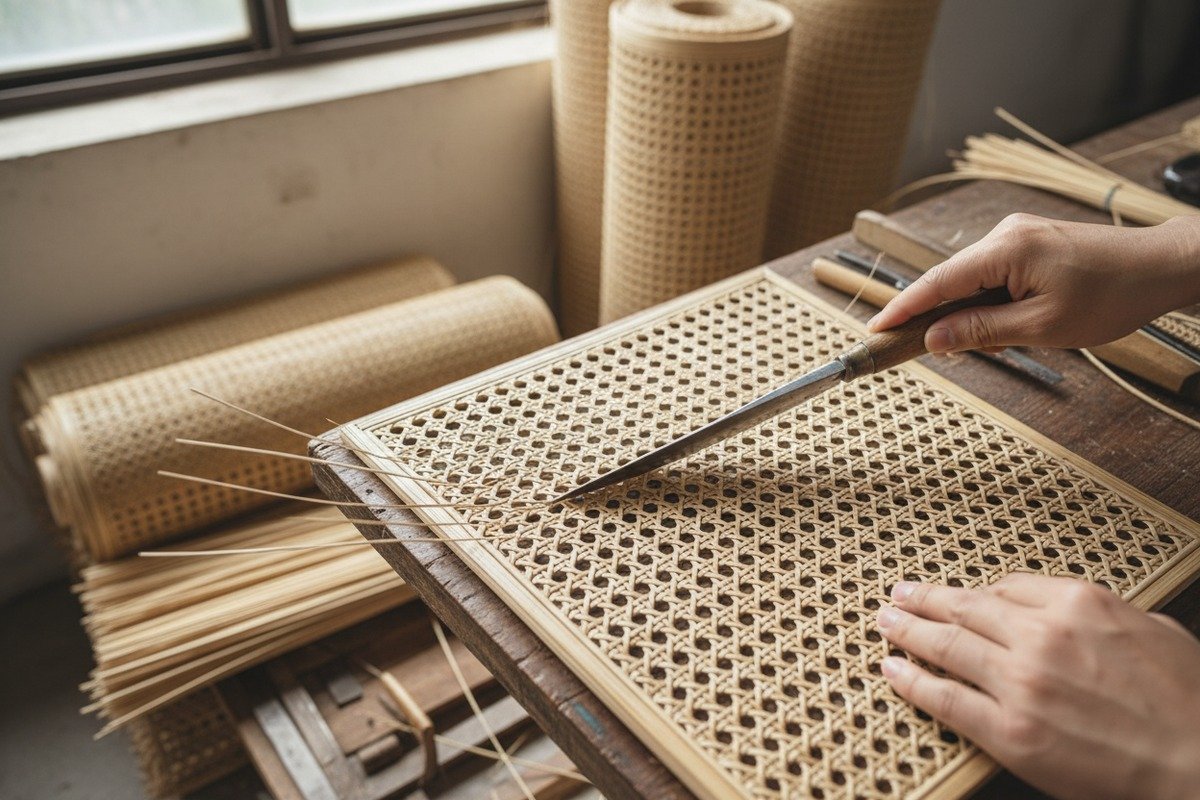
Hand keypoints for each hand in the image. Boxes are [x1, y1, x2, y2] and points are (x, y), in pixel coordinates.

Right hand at [867, 213, 1199, 352]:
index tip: (873, 330)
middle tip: (932, 354)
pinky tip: (1014, 326)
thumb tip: (934, 339)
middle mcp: (1004, 234)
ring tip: (1006, 342)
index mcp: (1005, 249)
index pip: (936, 283)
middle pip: (949, 281)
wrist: (1160, 267)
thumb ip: (982, 331)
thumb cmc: (1111, 296)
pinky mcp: (1027, 243)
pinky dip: (991, 304)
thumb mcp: (1042, 326)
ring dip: (973, 316)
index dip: (901, 309)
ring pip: (971, 282)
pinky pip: (992, 276)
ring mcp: (1016, 236)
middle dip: (940, 320)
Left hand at [876, 574, 1199, 799]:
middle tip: (899, 595)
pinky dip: (912, 682)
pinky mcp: (1011, 731)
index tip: (957, 594)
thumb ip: (1105, 615)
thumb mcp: (1155, 632)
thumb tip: (1075, 612)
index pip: (1007, 587)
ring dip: (907, 631)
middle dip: (924, 600)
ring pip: (946, 646)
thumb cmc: (1189, 703)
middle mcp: (1042, 635)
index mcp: (1079, 603)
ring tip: (886, 623)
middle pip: (964, 608)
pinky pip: (946, 699)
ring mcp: (1022, 683)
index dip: (976, 593)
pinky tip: (893, 671)